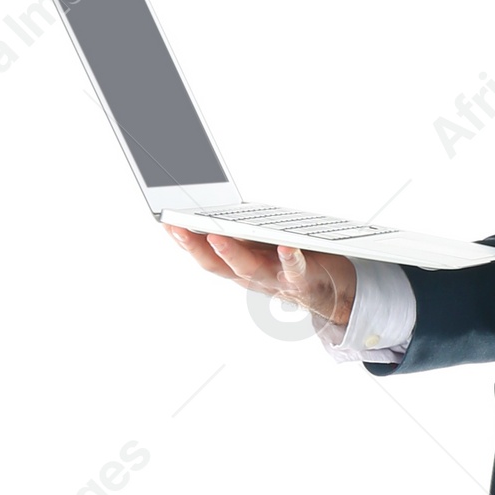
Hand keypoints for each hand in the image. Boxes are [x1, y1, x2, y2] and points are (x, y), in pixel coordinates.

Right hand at [166, 224, 356, 327]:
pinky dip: (289, 258)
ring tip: (217, 236)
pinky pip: (294, 270)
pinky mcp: (301, 279)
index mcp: (237, 264)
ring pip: (247, 269)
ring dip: (230, 254)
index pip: (203, 253)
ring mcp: (274, 279)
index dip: (182, 240)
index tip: (164, 219)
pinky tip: (285, 246)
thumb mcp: (259, 247)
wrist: (331, 291)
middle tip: (176, 227)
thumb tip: (213, 203)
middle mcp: (251, 274)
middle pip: (215, 265)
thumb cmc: (290, 262)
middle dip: (193, 246)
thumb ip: (239, 230)